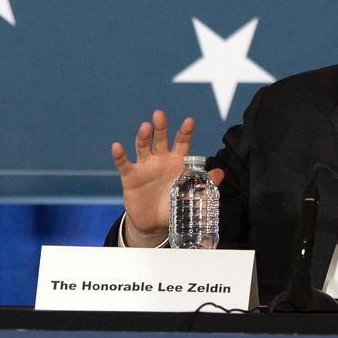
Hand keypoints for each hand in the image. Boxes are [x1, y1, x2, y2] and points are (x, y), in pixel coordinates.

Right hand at [110, 110, 223, 246]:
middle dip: (160, 127)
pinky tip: (117, 146)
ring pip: (143, 147)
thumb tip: (220, 173)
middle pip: (160, 139)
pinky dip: (119, 155)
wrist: (154, 223)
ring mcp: (144, 167)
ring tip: (145, 127)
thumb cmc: (174, 205)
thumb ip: (205, 183)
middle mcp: (160, 160)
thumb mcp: (191, 195)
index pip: (181, 143)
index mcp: (177, 162)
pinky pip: (124, 164)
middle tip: (159, 115)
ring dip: (143, 137)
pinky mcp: (130, 177)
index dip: (185, 132)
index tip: (189, 121)